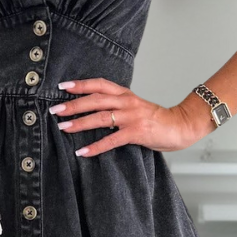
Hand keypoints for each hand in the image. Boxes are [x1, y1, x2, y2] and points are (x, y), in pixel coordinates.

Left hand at [48, 78, 215, 156]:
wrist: (181, 126)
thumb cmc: (156, 119)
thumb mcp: (135, 107)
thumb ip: (117, 106)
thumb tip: (93, 112)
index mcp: (125, 94)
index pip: (99, 84)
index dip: (81, 84)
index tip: (62, 86)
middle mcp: (127, 102)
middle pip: (95, 99)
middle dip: (73, 105)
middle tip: (55, 110)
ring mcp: (131, 117)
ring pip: (100, 117)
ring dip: (79, 123)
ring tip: (63, 128)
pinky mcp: (136, 132)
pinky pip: (111, 140)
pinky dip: (95, 146)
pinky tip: (82, 151)